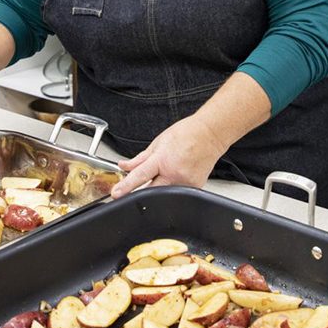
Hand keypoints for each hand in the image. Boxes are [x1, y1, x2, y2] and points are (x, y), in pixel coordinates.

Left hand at [110, 115, 225, 197]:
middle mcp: (174, 173)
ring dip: (160, 186)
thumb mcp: (158, 142)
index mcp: (163, 160)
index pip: (139, 176)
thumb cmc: (187, 134)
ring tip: (170, 168)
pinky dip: (173, 185)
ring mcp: (185, 182)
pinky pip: (177, 192)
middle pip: (151, 191)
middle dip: (143, 190)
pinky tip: (179, 172)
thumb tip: (125, 166)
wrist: (210, 134)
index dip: (126, 187)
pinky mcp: (194, 187)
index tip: (117, 194)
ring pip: (164, 193)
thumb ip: (140, 158)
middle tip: (143, 184)